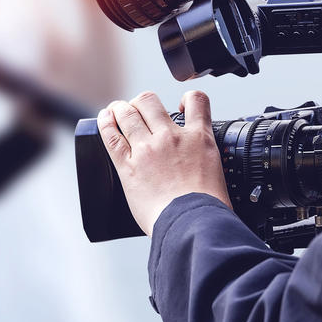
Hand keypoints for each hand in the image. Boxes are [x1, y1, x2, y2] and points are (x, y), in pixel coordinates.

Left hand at [97, 90, 231, 235]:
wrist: (194, 223)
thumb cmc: (208, 207)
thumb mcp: (216, 172)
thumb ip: (203, 160)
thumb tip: (198, 166)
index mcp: (199, 138)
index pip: (196, 101)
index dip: (187, 99)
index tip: (181, 106)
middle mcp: (172, 137)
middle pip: (150, 100)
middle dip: (142, 102)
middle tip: (139, 110)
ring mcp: (148, 149)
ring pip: (128, 112)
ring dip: (120, 109)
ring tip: (117, 111)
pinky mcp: (128, 166)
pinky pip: (111, 136)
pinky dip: (105, 123)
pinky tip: (105, 119)